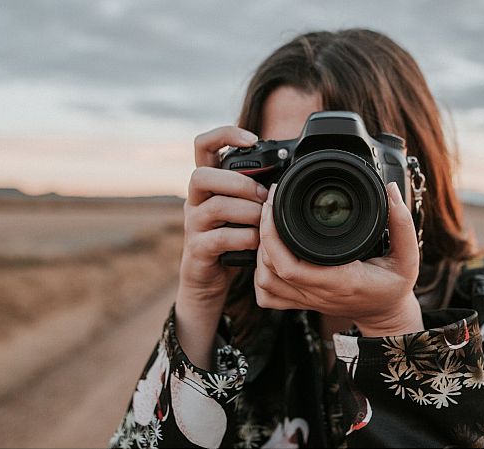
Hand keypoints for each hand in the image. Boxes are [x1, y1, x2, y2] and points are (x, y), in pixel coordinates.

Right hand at [176, 126, 266, 368]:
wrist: (210, 280)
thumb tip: (290, 171)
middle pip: (201, 175)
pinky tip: (257, 243)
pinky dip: (243, 239)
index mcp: (208, 184)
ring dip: (246, 211)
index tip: (252, 139)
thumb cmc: (234, 239)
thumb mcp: (245, 209)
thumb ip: (256, 190)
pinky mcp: (197, 250)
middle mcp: (195, 200)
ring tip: (264, 221)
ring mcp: (193, 225)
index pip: (203, 145)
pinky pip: (219, 238)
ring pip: (213, 206)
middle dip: (237, 182)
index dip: (225, 134)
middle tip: (262, 196)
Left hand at [254, 182, 423, 336]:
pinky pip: (268, 296)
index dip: (273, 234)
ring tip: (268, 225)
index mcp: (340, 280)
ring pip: (264, 282)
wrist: (386, 315)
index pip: (290, 265)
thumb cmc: (393, 287)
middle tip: (270, 204)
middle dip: (262, 234)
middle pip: (270, 270)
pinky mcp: (301, 302)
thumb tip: (392, 191)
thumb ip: (403, 225)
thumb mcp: (408, 258)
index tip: (276, 203)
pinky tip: (268, 255)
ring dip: (259, 253)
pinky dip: (260, 276)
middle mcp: (318, 292)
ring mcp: (306, 300)